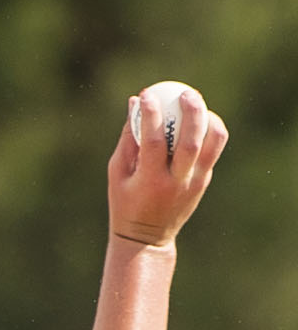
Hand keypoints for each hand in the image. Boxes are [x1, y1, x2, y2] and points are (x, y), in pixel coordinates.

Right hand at [108, 85, 227, 248]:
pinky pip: (212, 151)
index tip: (147, 95)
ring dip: (208, 120)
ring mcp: (194, 183)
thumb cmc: (125, 201)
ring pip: (212, 145)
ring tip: (197, 103)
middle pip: (191, 142)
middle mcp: (176, 182)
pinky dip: (210, 131)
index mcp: (149, 180)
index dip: (151, 115)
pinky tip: (200, 119)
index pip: (154, 142)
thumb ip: (128, 138)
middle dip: (192, 113)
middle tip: (186, 93)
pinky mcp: (204, 181)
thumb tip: (135, 103)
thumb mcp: (117, 172)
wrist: (147, 236)